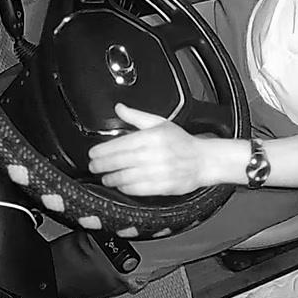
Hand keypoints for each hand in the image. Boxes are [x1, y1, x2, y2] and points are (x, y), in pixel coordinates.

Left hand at [87, 104, 207, 195]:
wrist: (203, 160)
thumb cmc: (182, 142)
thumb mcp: (159, 122)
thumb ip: (136, 116)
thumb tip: (119, 108)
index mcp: (152, 137)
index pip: (120, 144)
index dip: (103, 151)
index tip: (93, 153)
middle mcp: (154, 154)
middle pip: (120, 161)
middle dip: (102, 165)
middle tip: (93, 166)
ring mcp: (158, 172)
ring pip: (127, 177)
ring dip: (112, 178)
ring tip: (105, 177)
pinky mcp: (163, 187)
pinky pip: (138, 189)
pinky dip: (126, 188)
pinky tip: (120, 185)